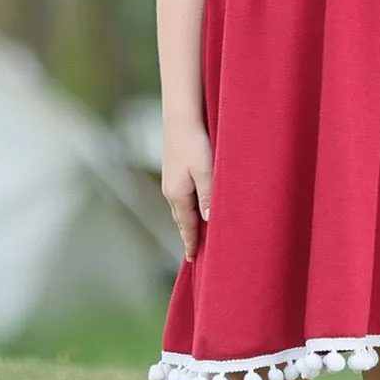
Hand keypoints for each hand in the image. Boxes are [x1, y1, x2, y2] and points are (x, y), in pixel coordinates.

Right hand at [161, 122, 213, 261]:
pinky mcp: (173, 172)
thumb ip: (209, 196)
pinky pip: (180, 198)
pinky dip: (186, 209)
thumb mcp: (206, 171)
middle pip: (181, 220)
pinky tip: (193, 207)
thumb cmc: (196, 144)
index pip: (186, 226)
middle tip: (194, 254)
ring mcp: (170, 181)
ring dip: (187, 223)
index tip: (193, 260)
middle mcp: (171, 191)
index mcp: (178, 195)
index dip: (191, 243)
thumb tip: (208, 221)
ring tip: (194, 235)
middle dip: (188, 236)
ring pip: (180, 209)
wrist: (181, 119)